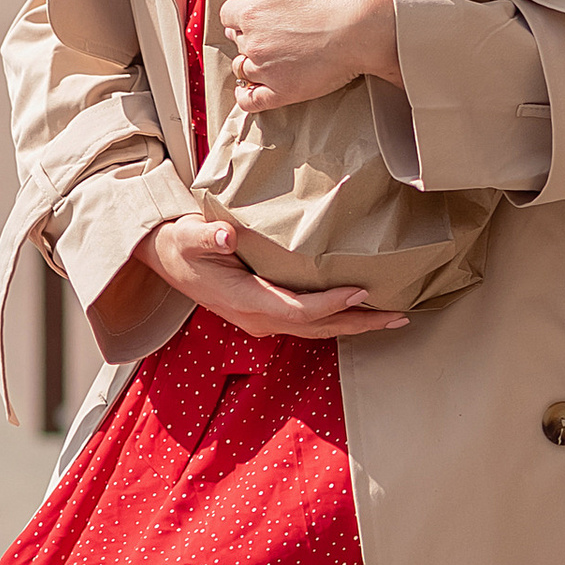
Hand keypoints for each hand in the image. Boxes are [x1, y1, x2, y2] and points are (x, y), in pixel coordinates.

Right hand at [145, 217, 404, 339]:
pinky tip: (361, 309)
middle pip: (319, 328)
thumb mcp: (188, 235)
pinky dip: (339, 318)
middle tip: (398, 316)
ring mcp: (264, 319)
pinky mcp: (268, 313)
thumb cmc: (180, 244)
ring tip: (391, 317)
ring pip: (318, 329)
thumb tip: (225, 235)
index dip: (331, 303)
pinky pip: (311, 322)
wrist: (166, 260)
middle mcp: (259, 318)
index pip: (298, 310)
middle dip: (359, 324)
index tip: (362, 289)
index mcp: (245, 301)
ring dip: (355, 324)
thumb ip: (207, 236)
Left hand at [217, 0, 400, 113]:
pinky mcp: (283, 92)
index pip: (228, 12)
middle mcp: (253, 42)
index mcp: (253, 11)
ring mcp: (267, 70)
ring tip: (265, 57)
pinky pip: (252, 101)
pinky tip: (248, 90)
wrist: (365, 26)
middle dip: (246, 33)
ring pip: (242, 68)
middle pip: (236, 39)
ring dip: (248, 60)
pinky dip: (245, 96)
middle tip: (267, 30)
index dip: (240, 9)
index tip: (254, 9)